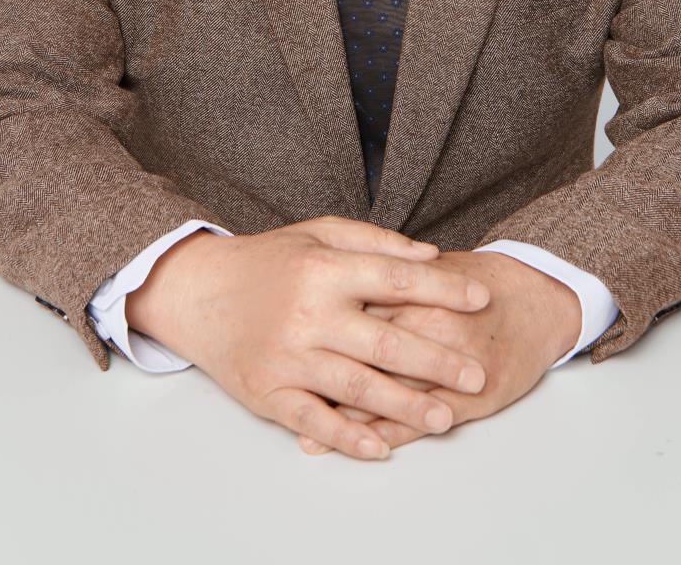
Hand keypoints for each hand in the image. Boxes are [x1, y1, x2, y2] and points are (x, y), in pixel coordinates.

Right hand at [124, 215, 493, 461]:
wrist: (199, 293)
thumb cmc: (268, 261)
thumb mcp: (318, 233)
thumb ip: (377, 243)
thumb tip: (431, 255)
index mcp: (324, 269)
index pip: (395, 279)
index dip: (442, 289)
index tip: (481, 299)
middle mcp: (308, 313)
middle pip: (383, 341)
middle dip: (435, 361)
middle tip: (477, 376)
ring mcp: (288, 356)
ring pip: (355, 387)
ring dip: (403, 406)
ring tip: (444, 419)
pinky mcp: (268, 392)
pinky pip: (313, 420)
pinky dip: (346, 438)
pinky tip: (380, 448)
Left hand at [296, 250, 582, 455]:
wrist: (539, 303)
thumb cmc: (479, 284)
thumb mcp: (433, 264)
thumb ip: (389, 267)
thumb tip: (339, 272)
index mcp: (417, 291)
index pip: (360, 309)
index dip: (322, 325)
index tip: (283, 334)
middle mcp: (430, 329)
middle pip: (366, 353)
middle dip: (325, 372)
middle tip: (287, 385)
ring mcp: (448, 370)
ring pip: (389, 395)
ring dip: (346, 416)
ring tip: (309, 434)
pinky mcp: (466, 402)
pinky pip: (418, 424)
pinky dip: (383, 437)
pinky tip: (356, 447)